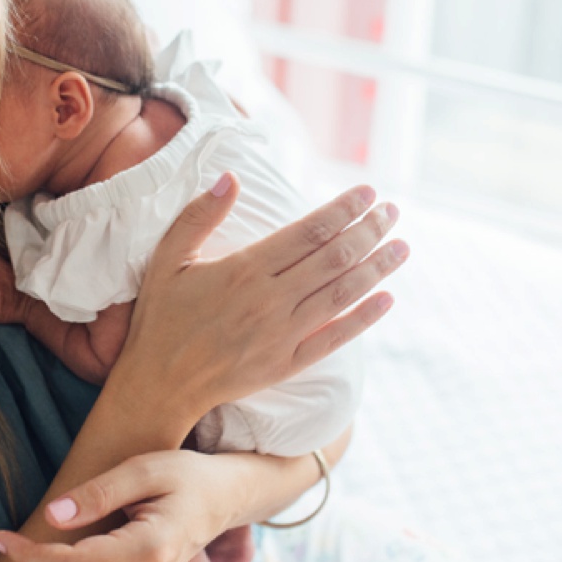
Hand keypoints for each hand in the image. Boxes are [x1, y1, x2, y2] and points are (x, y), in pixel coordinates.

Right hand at [111, 174, 406, 427]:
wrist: (158, 384)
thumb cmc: (161, 317)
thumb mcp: (167, 258)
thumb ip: (199, 216)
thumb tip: (232, 178)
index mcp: (244, 268)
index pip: (309, 230)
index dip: (343, 209)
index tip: (368, 192)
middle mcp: (270, 299)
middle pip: (335, 257)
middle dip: (370, 230)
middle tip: (393, 211)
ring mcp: (282, 334)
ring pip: (342, 293)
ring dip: (377, 268)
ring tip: (402, 247)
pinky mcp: (287, 363)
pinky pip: (334, 338)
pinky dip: (363, 319)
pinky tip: (386, 300)